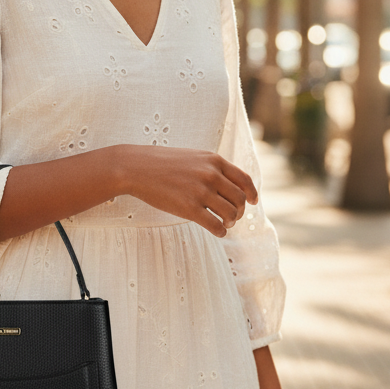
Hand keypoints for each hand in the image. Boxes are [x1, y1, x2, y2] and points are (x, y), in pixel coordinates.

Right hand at [120, 146, 257, 237]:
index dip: (252, 193)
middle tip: (233, 216)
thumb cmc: (163, 163)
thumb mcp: (193, 157)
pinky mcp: (189, 209)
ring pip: (231, 214)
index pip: (244, 179)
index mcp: (214, 161)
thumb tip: (230, 185)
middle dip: (240, 210)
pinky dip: (221, 231)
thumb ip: (212, 168)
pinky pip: (216, 225)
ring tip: (225, 223)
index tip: (253, 202)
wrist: (136, 167)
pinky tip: (218, 231)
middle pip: (239, 199)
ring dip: (231, 222)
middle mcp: (211, 175)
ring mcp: (201, 192)